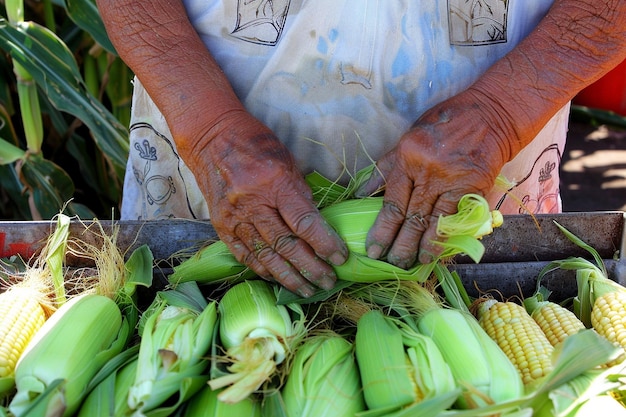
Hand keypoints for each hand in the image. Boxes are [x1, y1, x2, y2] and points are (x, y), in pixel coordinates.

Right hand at [187, 111, 347, 296]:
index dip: (325, 244)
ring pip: (266, 256)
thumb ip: (301, 194)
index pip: (305, 222)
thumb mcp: (288, 161)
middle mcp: (252, 203)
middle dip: (311, 267)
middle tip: (329, 281)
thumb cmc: (256, 144)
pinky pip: (245, 255)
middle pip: (286, 245)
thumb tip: (317, 225)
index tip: (340, 258)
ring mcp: (234, 217)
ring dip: (290, 277)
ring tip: (309, 290)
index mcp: (274, 183)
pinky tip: (279, 280)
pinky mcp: (221, 226)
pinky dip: (263, 269)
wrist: (211, 138)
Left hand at [358, 89, 513, 267]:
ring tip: (413, 265)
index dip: (382, 229)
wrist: (489, 114)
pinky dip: (447, 236)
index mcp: (408, 157)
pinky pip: (457, 217)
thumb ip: (385, 168)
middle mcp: (429, 171)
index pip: (391, 202)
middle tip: (390, 265)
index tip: (373, 249)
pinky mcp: (475, 186)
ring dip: (422, 246)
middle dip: (399, 245)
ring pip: (433, 220)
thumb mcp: (408, 139)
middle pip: (411, 216)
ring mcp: (453, 180)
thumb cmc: (443, 125)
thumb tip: (361, 193)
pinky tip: (440, 252)